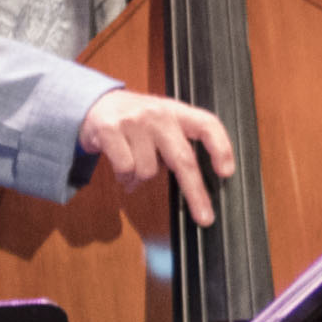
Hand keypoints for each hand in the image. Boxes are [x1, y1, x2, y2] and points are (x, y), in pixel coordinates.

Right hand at [82, 87, 240, 228]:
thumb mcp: (163, 121)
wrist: (95, 104)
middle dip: (196, 193)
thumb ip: (179, 142)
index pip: (207, 124)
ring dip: (142, 179)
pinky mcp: (110, 130)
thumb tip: (198, 183)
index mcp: (176, 111)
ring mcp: (134, 121)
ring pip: (149, 170)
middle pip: (183, 158)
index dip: (221, 147)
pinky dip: (125, 178)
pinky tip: (122, 170)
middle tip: (205, 217)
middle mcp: (158, 114)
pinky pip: (126, 169)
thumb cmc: (136, 120)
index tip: (226, 172)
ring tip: (134, 168)